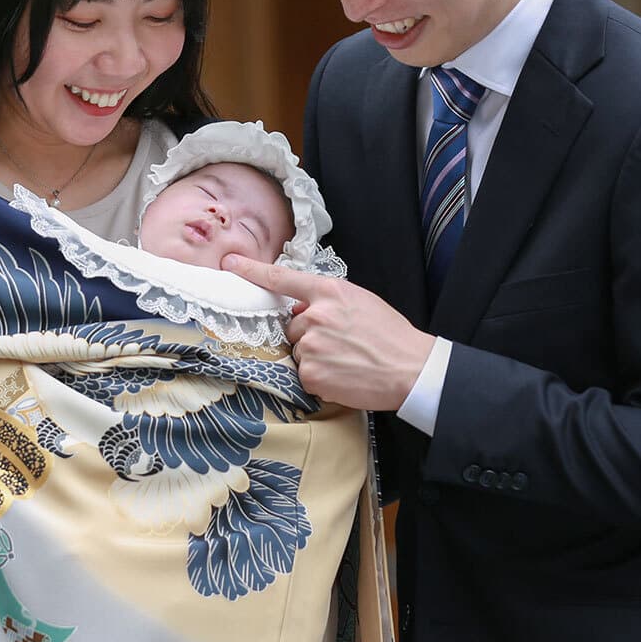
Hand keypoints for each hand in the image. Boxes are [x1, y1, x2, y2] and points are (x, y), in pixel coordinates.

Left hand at [222, 254, 433, 410]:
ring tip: (346, 361)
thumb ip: (328, 301)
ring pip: (298, 351)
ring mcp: (311, 346)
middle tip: (341, 344)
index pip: (282, 278)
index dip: (252, 270)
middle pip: (292, 326)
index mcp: (329, 291)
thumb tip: (301, 311)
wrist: (410, 369)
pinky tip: (343, 376)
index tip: (230, 263)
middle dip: (309, 335)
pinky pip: (303, 374)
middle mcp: (315, 316)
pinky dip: (319, 378)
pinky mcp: (311, 374)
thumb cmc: (390, 335)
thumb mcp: (361, 302)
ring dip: (315, 357)